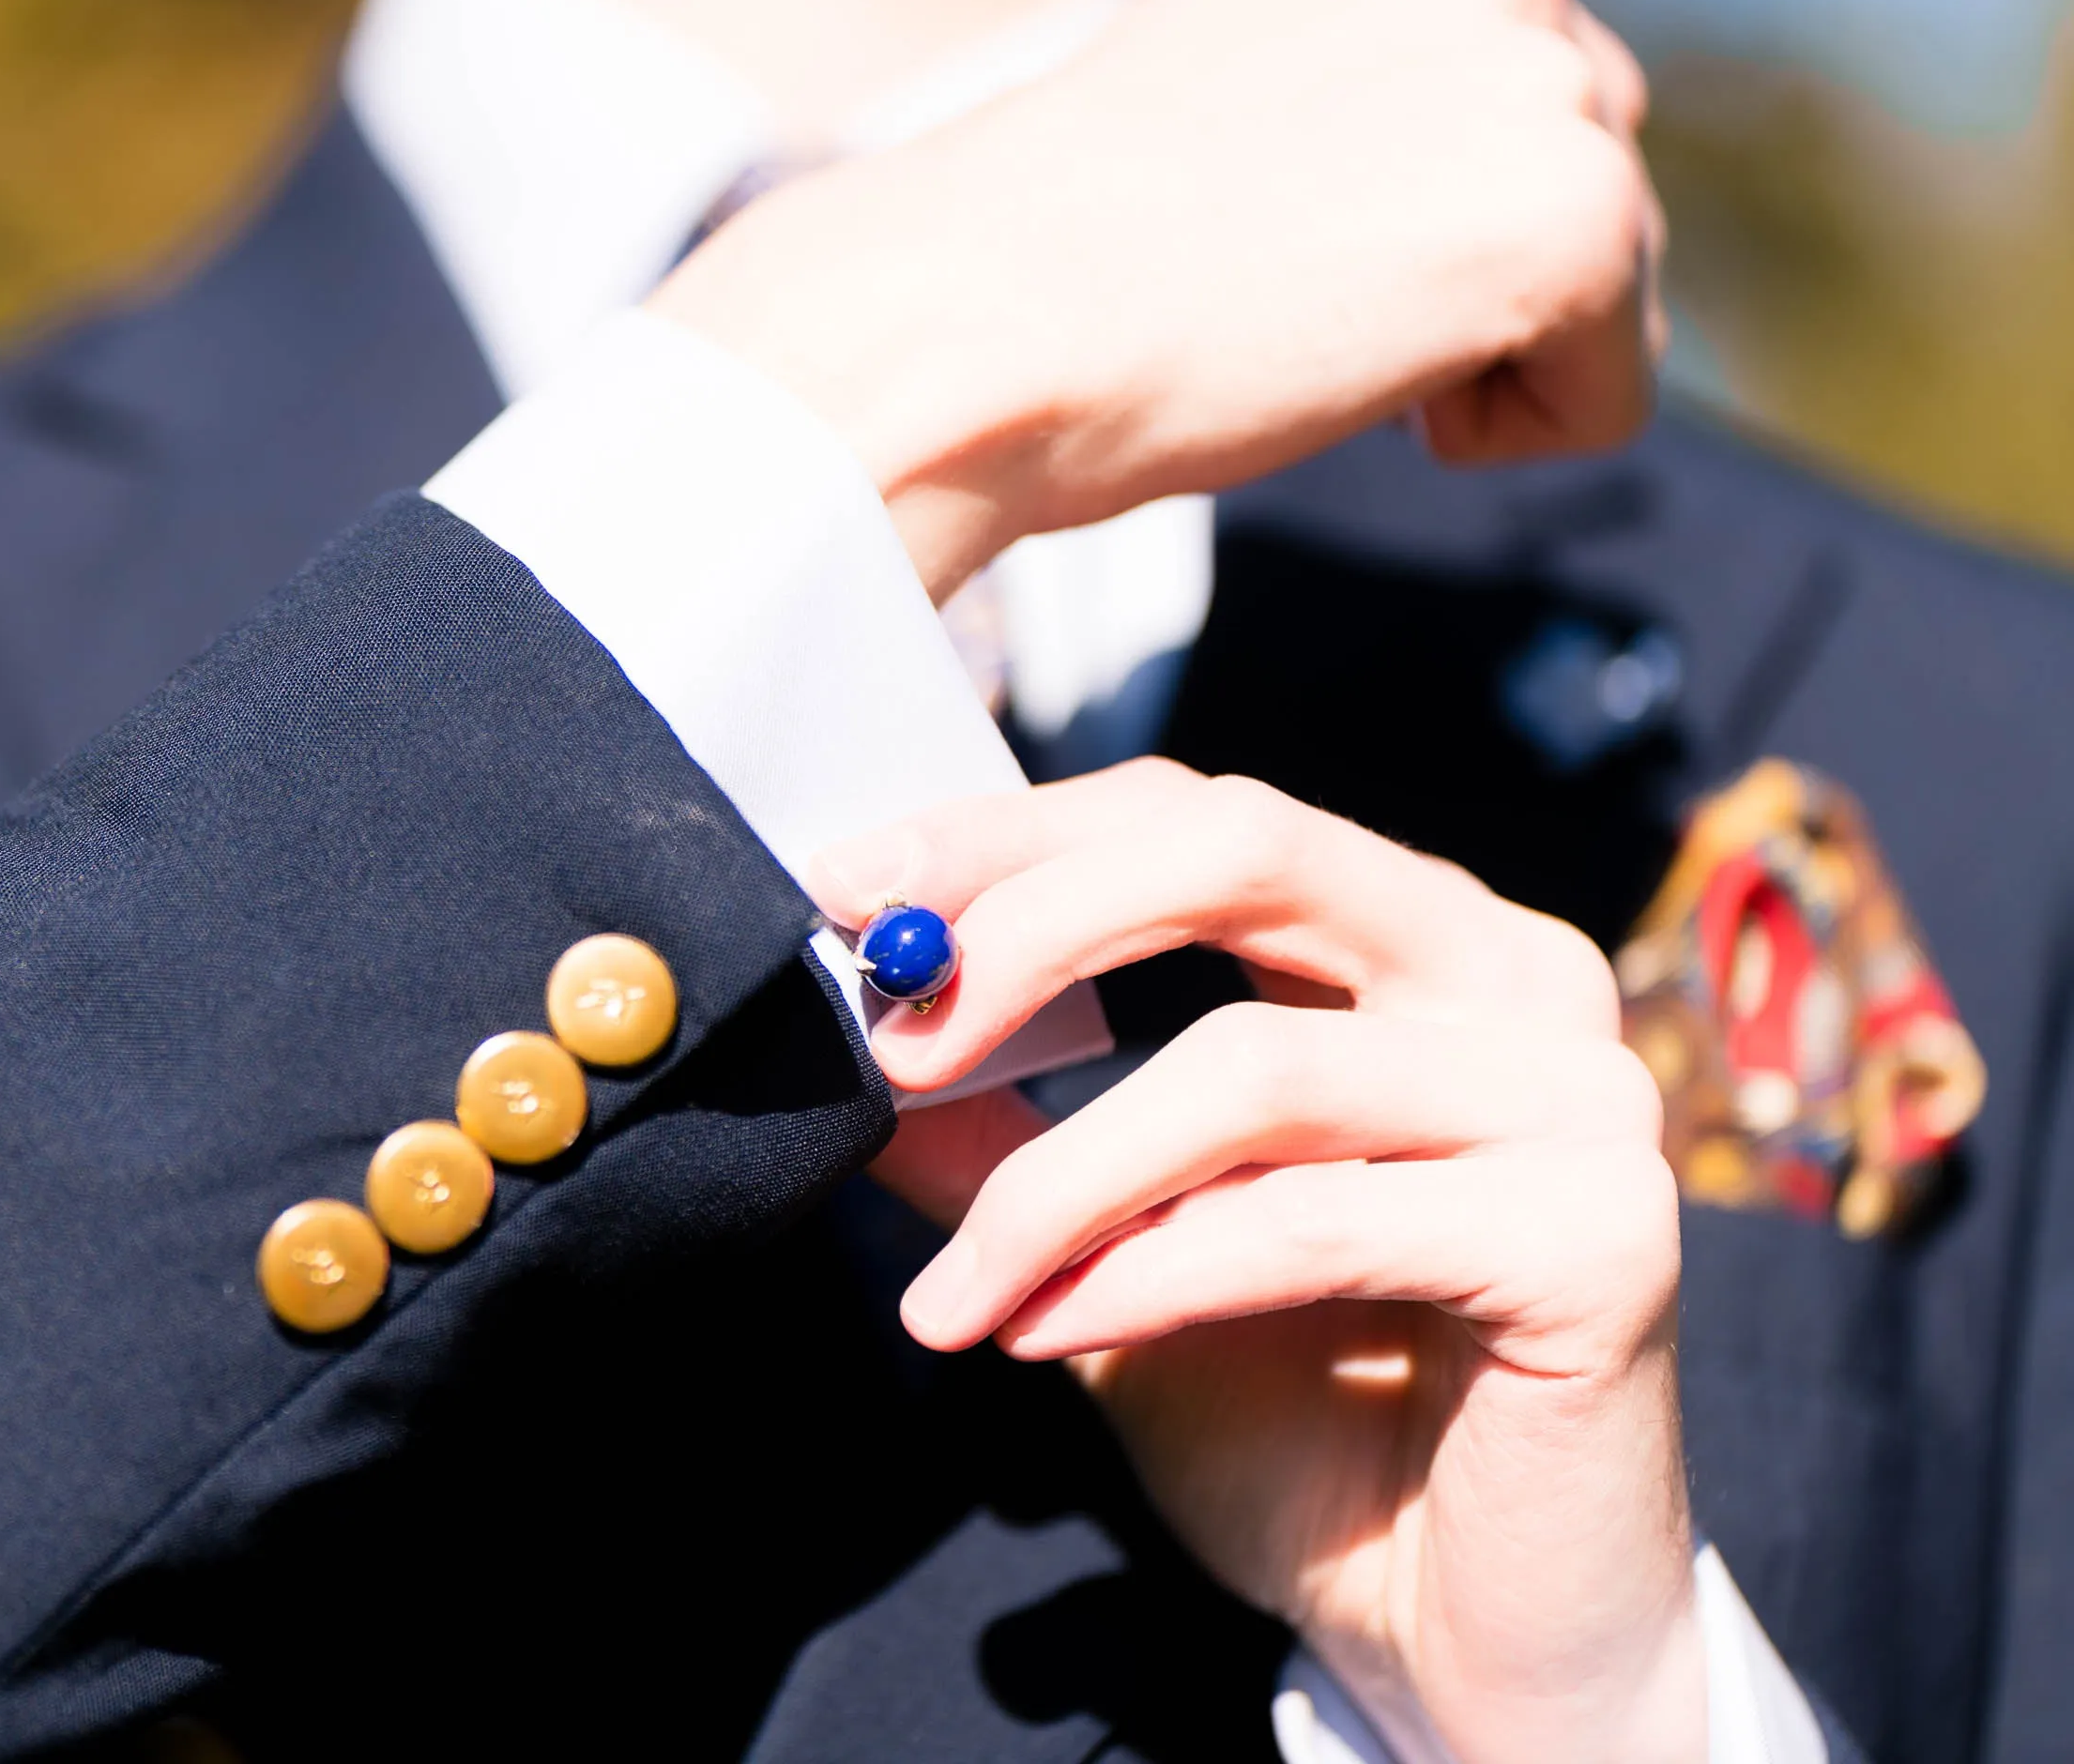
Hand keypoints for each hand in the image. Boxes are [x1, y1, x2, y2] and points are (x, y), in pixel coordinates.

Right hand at [651, 0, 1663, 601]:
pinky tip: (1350, 380)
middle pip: (1588, 183)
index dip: (1398, 216)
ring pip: (1605, 290)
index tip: (1260, 240)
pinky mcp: (1576, 216)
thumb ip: (1363, 105)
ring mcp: (1549, 80)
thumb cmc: (1045, 258)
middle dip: (1463, 274)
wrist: (970, 320)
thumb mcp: (1227, 110)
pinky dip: (1493, 439)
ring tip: (1305, 327)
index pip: (1512, 101)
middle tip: (1282, 294)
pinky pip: (1612, 396)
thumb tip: (1438, 196)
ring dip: (1467, 353)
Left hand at [812, 761, 1700, 1763]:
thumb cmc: (1297, 1426)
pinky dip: (1153, 1275)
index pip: (1194, 817)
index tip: (852, 887)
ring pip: (1256, 1065)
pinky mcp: (1601, 1236)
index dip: (1013, 836)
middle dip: (1033, 924)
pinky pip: (1316, 1219)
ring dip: (1060, 1185)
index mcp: (1410, 942)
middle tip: (893, 1038)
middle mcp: (1512, 975)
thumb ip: (1007, 1131)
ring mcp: (1576, 1096)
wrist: (1451, 1636)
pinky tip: (1052, 1334)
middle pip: (1243, 850)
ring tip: (956, 1294)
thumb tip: (860, 1028)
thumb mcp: (1108, 1247)